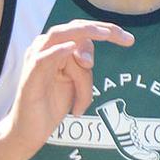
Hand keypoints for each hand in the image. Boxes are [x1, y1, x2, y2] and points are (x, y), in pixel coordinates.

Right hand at [5, 20, 133, 156]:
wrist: (31, 131)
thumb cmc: (52, 106)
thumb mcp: (77, 85)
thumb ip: (83, 70)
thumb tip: (88, 59)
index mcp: (57, 49)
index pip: (83, 31)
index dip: (106, 31)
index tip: (129, 40)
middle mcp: (44, 49)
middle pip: (74, 28)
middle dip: (101, 30)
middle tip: (125, 38)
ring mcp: (35, 61)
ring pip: (61, 37)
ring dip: (82, 34)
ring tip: (104, 35)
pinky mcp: (30, 77)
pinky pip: (43, 59)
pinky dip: (57, 52)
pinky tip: (70, 48)